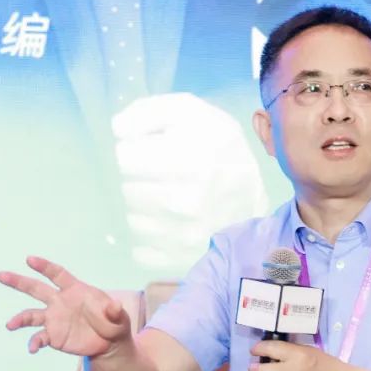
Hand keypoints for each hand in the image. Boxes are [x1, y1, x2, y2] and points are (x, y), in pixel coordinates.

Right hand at [0, 255, 131, 355]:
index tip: (29, 259)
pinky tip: (32, 348)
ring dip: (20, 319)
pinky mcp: (53, 336)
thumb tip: (115, 307)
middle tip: (0, 275)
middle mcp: (59, 302)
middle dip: (18, 282)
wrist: (109, 344)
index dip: (44, 266)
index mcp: (75, 290)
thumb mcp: (119, 318)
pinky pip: (39, 337)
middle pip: (36, 289)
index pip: (57, 274)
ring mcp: (54, 319)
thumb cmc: (113, 323)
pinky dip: (34, 342)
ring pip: (31, 315)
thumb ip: (115, 312)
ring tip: (10, 325)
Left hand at [113, 93, 268, 270]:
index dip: (135, 151)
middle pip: (128, 190)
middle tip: (164, 177)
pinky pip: (141, 252)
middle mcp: (184, 202)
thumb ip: (149, 111)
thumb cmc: (217, 149)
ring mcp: (184, 235)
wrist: (252, 194)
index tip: (151, 152)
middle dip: (141, 181)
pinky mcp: (182, 259)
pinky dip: (150, 239)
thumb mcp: (192, 113)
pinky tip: (168, 225)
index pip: (125, 159)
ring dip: (145, 209)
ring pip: (133, 220)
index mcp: (187, 161)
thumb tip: (118, 129)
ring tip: (168, 199)